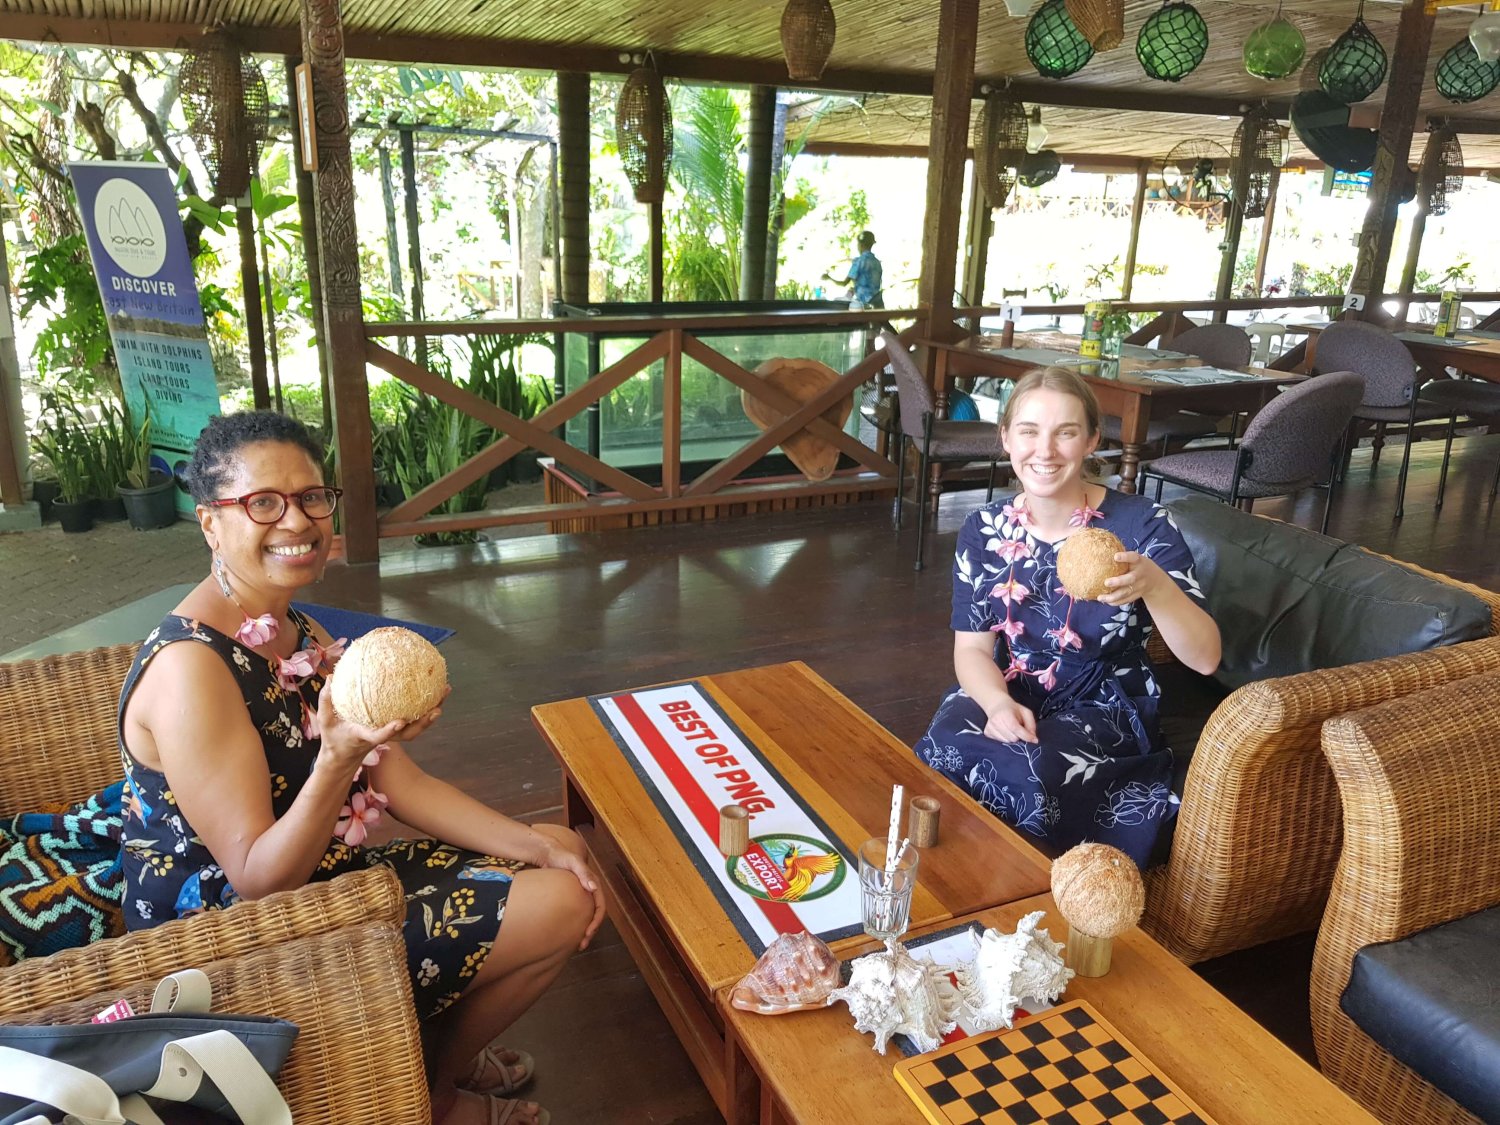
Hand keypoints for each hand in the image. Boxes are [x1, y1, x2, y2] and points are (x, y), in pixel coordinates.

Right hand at [313, 684, 446, 773]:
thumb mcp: (325, 721)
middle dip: (424, 723)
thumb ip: (326, 701)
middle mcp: (383, 737)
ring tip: (445, 691)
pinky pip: (414, 719)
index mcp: (365, 736)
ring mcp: (392, 734)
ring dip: (432, 713)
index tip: (399, 722)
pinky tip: (435, 689)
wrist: (343, 756)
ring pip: (416, 727)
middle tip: (438, 708)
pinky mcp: (396, 730)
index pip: (379, 736)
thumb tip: (330, 678)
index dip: (389, 731)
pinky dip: (426, 706)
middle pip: (409, 734)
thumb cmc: (334, 738)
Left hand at [539, 837, 606, 950]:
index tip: (588, 933)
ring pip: (587, 916)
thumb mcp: (572, 861)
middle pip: (595, 915)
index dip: (596, 921)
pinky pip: (577, 914)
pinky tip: (568, 934)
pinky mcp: (571, 898)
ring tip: (577, 945)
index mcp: (593, 884)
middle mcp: (589, 891)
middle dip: (591, 931)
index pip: (600, 906)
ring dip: (585, 931)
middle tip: (582, 945)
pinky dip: (576, 926)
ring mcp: (580, 895)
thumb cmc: (560, 856)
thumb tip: (593, 887)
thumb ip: (583, 872)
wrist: (547, 853)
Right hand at [983, 697, 1037, 743]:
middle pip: (1012, 738)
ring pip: (1006, 741)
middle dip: (1019, 736)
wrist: (996, 705)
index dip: (1026, 736)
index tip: (1034, 740)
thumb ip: (1031, 725)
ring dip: (1011, 738)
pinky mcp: (987, 733)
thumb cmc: (1013, 709)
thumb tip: (1034, 739)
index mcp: (1005, 714)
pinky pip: (999, 742)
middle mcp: (995, 721)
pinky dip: (1005, 738)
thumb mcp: (1026, 712)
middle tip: (1019, 730)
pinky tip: (1004, 731)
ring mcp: (990, 727)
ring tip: (1011, 729)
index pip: (1015, 729)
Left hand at [1099, 551, 1165, 607]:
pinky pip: (1126, 600)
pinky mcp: (1137, 595)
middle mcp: (1140, 574)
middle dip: (1119, 581)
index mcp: (1139, 562)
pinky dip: (1116, 602)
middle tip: (1106, 582)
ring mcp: (1140, 586)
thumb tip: (1100, 549)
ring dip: (1113, 596)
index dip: (1125, 557)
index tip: (1115, 556)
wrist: (1156, 580)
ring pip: (1127, 592)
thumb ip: (1123, 557)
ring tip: (1101, 597)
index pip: (1134, 557)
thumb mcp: (1135, 559)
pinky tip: (1106, 602)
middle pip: (1131, 579)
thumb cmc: (1138, 566)